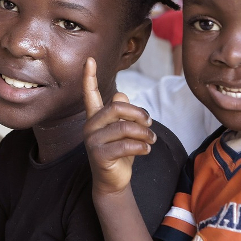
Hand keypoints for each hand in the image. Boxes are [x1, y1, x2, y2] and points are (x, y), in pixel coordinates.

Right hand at [83, 57, 155, 194]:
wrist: (114, 181)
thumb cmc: (120, 152)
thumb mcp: (124, 130)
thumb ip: (123, 112)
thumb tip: (121, 94)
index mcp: (96, 117)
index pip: (90, 94)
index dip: (89, 77)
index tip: (90, 59)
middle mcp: (90, 126)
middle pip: (116, 108)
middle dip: (138, 113)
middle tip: (150, 123)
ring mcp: (92, 141)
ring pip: (124, 128)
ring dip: (144, 134)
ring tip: (152, 140)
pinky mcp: (99, 155)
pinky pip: (125, 145)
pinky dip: (141, 147)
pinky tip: (147, 150)